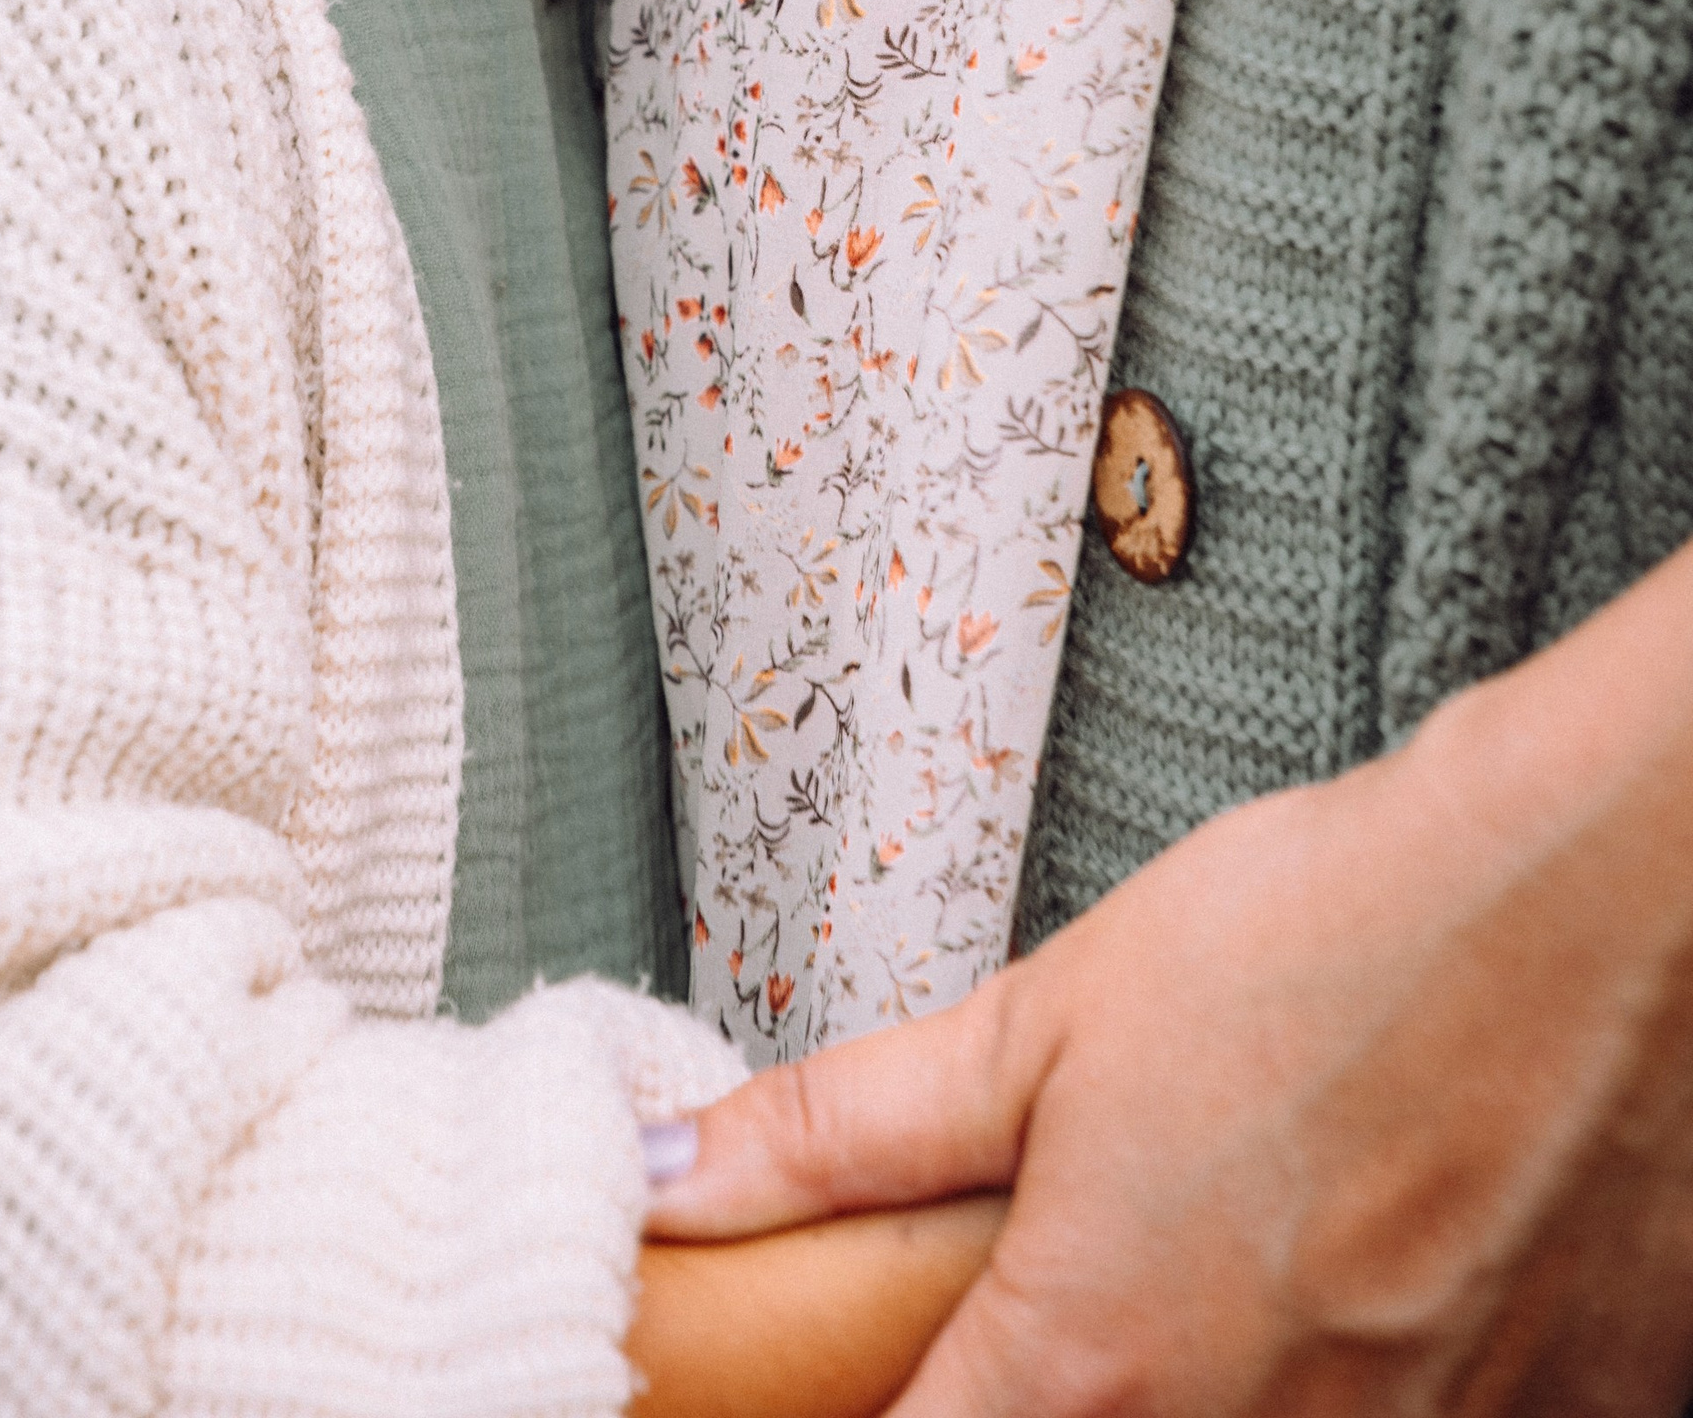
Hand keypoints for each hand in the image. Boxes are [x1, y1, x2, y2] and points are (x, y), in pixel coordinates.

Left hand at [645, 539, 1692, 1413]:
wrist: (1596, 911)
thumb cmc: (1336, 941)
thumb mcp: (1046, 1018)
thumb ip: (846, 1130)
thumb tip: (683, 1178)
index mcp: (1101, 1374)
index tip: (881, 1374)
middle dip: (1062, 1397)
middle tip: (1093, 1281)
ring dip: (1223, 1387)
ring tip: (1253, 1252)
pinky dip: (1376, 1380)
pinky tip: (1380, 1275)